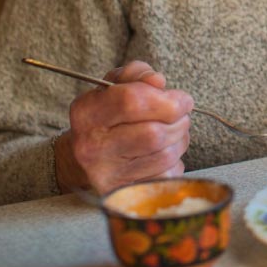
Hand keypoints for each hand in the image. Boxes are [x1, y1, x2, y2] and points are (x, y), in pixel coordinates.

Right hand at [55, 60, 193, 194]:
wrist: (84, 157)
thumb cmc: (107, 114)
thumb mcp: (114, 85)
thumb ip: (137, 74)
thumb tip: (158, 81)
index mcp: (87, 113)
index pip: (133, 101)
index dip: (167, 99)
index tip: (183, 99)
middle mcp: (92, 147)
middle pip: (154, 134)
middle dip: (179, 121)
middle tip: (181, 114)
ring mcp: (107, 174)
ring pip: (164, 155)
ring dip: (180, 140)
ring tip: (174, 131)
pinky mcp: (123, 192)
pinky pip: (166, 176)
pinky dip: (175, 161)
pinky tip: (165, 152)